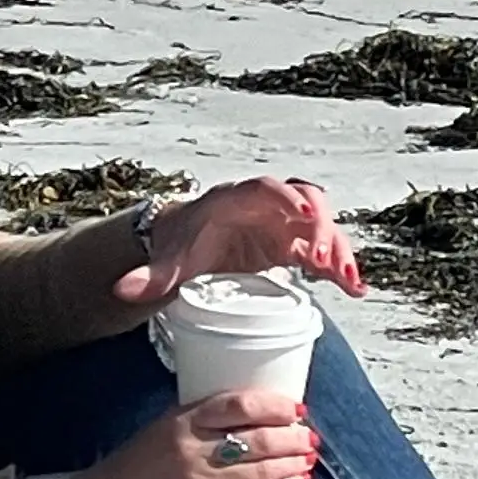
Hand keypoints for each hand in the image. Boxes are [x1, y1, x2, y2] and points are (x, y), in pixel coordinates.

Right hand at [70, 390, 315, 478]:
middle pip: (255, 440)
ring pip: (259, 470)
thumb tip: (249, 416)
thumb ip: (200, 421)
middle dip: (291, 438)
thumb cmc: (133, 464)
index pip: (236, 406)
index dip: (272, 406)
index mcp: (181, 421)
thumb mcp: (161, 428)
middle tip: (310, 436)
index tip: (295, 407)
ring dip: (291, 464)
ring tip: (310, 458)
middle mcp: (193, 449)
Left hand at [116, 176, 365, 305]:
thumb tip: (122, 290)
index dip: (285, 197)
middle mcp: (266, 206)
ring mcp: (284, 224)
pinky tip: (355, 290)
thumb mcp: (168, 261)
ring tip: (345, 280)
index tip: (302, 214)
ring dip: (336, 249)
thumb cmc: (180, 245)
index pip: (265, 188)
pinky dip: (341, 268)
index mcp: (234, 200)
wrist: (189, 245)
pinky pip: (324, 252)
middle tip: (321, 259)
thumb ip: (150, 277)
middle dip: (318, 226)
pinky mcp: (294, 246)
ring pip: (322, 226)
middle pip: (304, 201)